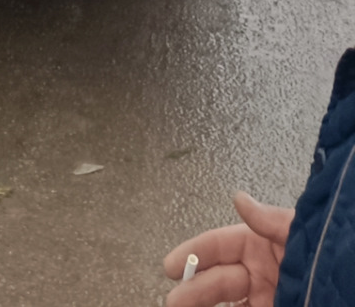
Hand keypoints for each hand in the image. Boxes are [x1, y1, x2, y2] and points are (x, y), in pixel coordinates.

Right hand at [164, 192, 293, 306]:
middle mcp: (258, 273)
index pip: (220, 247)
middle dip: (193, 288)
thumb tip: (239, 198)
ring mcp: (263, 299)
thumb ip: (272, 220)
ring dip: (201, 304)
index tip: (170, 265)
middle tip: (174, 301)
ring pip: (225, 304)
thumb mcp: (299, 234)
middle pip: (217, 279)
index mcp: (262, 246)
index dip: (194, 253)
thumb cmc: (324, 259)